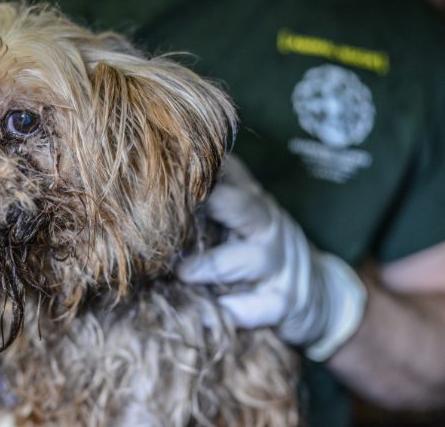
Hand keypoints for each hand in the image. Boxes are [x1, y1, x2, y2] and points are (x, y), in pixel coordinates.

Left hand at [178, 156, 365, 360]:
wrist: (324, 297)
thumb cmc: (265, 253)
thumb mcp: (247, 220)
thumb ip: (212, 204)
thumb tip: (161, 183)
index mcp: (255, 202)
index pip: (231, 175)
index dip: (203, 172)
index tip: (169, 171)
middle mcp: (269, 227)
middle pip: (243, 206)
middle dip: (211, 204)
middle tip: (170, 212)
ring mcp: (280, 265)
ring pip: (249, 259)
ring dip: (212, 265)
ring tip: (183, 273)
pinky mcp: (284, 302)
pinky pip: (259, 307)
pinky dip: (233, 310)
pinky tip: (206, 313)